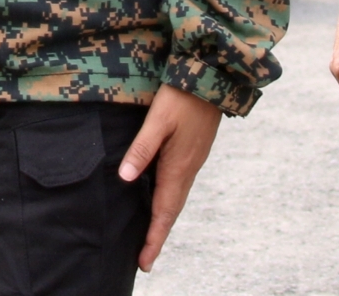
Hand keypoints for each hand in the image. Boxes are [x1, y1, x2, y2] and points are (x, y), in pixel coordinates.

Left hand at [118, 84, 220, 270]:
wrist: (212, 75)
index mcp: (179, 166)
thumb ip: (141, 149)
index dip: (153, 238)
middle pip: (172, 210)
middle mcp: (189, 168)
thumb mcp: (157, 120)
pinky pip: (180, 184)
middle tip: (145, 259)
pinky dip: (169, 200)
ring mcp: (194, 160)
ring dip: (164, 219)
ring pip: (177, 198)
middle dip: (158, 235)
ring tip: (151, 235)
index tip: (144, 263)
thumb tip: (126, 179)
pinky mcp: (194, 151)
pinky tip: (161, 198)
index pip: (164, 212)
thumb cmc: (181, 96)